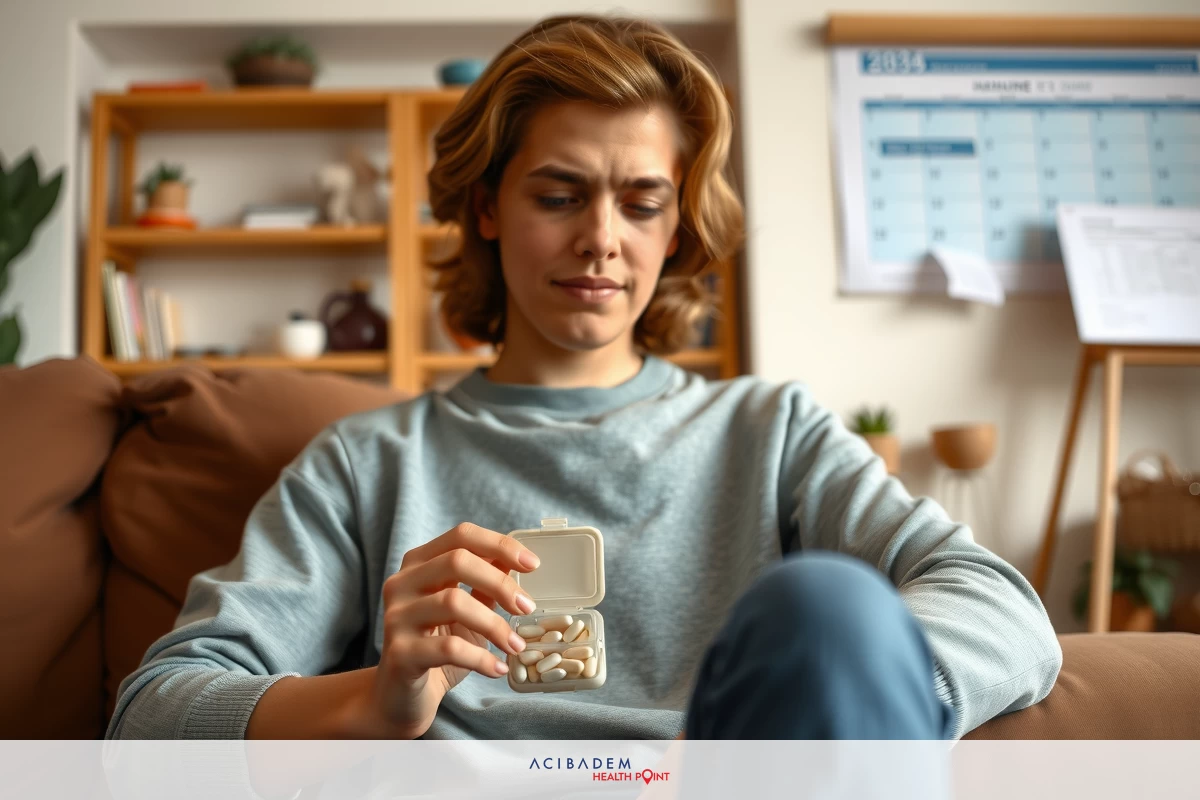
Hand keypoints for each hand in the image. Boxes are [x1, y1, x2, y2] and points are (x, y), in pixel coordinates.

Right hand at [357, 522, 540, 737]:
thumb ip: (485, 584)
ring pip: (452, 602)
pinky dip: (481, 658)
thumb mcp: (467, 610)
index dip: (499, 545)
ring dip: (494, 624)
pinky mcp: (400, 653)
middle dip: (500, 583)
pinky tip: (497, 668)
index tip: (533, 565)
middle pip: (457, 561)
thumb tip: (518, 561)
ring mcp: (397, 617)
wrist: (402, 697)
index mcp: (418, 564)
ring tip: (516, 645)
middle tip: (527, 608)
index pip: (461, 536)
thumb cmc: (439, 646)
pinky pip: (448, 648)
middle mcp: (401, 583)